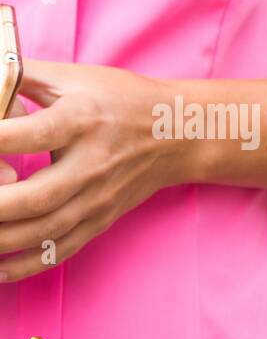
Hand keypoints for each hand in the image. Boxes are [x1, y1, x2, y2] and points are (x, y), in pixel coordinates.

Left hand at [0, 59, 183, 282]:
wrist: (178, 135)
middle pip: (37, 196)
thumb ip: (20, 74)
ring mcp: (98, 198)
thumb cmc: (120, 101)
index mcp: (82, 121)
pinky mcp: (101, 219)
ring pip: (46, 230)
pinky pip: (62, 249)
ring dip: (2, 239)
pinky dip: (27, 265)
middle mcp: (92, 164)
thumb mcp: (73, 77)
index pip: (33, 133)